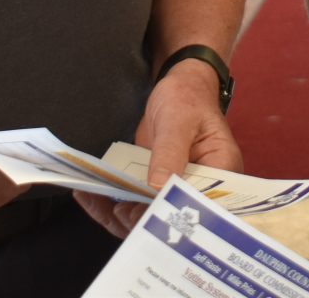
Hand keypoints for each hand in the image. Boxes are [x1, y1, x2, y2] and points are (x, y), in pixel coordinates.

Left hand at [74, 59, 241, 237]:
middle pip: (173, 218)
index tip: (143, 211)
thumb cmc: (187, 98)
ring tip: (95, 200)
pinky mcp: (155, 189)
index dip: (173, 215)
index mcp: (221, 172)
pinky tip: (87, 195)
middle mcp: (202, 190)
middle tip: (117, 208)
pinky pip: (134, 205)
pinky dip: (110, 204)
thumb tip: (158, 187)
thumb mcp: (178, 120)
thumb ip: (170, 152)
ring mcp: (176, 192)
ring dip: (119, 215)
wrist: (178, 88)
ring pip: (148, 218)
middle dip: (141, 220)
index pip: (201, 205)